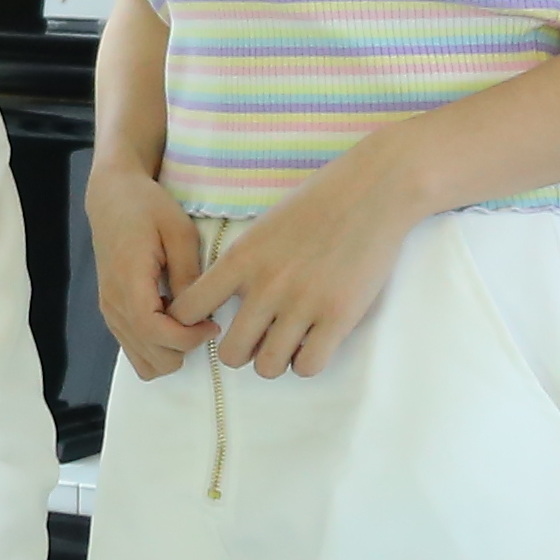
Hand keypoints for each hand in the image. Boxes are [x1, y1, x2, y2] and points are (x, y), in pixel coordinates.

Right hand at [82, 154, 206, 377]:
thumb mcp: (179, 231)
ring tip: (189, 323)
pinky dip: (157, 347)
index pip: (154, 332)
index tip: (212, 325)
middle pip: (150, 356)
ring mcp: (109, 311)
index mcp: (129, 281)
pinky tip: (171, 320)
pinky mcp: (111, 312)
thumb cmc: (147, 207)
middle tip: (205, 323)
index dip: (187, 339)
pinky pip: (134, 348)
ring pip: (142, 361)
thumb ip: (188, 274)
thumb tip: (200, 313)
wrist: (112, 196)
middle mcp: (114, 303)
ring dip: (171, 352)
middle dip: (184, 349)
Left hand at [172, 121, 435, 377]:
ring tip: (288, 341)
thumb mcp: (262, 229)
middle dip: (242, 351)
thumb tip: (223, 304)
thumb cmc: (316, 205)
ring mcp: (303, 304)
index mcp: (240, 259)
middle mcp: (266, 286)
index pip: (188, 310)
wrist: (372, 192)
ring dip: (275, 359)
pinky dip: (307, 361)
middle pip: (230, 354)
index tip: (210, 322)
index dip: (193, 324)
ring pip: (268, 367)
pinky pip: (308, 367)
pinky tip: (314, 341)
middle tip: (258, 338)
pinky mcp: (339, 317)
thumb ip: (241, 266)